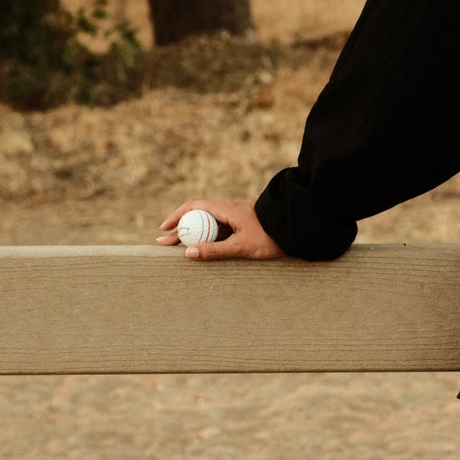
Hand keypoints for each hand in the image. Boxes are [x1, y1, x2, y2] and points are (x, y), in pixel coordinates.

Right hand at [155, 198, 287, 260]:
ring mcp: (236, 217)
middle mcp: (229, 209)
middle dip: (181, 229)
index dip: (177, 216)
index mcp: (227, 209)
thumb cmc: (271, 238)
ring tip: (179, 249)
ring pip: (208, 224)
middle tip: (165, 243)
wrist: (296, 231)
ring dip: (193, 235)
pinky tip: (202, 250)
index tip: (164, 229)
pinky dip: (208, 239)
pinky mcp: (242, 225)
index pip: (194, 207)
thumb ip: (215, 250)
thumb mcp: (241, 247)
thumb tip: (188, 253)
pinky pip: (219, 230)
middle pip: (198, 216)